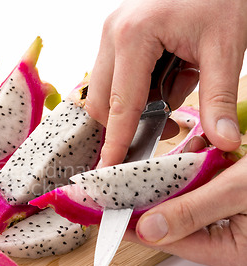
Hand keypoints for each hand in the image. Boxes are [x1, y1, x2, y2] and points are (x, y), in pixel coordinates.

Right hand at [86, 0, 246, 166]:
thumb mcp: (225, 47)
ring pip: (107, 89)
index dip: (115, 142)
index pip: (120, 104)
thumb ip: (218, 98)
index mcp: (133, 37)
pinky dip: (139, 86)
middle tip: (167, 123)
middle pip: (102, 100)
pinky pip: (117, 74)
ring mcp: (111, 32)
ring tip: (178, 86)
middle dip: (128, 121)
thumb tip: (222, 141)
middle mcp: (112, 34)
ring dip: (137, 101)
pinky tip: (170, 73)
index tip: (106, 170)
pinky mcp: (116, 33)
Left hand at [124, 141, 246, 265]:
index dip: (132, 226)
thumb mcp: (238, 190)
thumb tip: (148, 228)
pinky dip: (200, 176)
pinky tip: (198, 156)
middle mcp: (232, 246)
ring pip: (190, 207)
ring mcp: (237, 229)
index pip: (166, 241)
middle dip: (155, 197)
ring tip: (171, 161)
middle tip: (126, 183)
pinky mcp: (240, 211)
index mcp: (231, 252)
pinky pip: (208, 196)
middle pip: (175, 224)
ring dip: (179, 181)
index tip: (104, 214)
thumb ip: (192, 210)